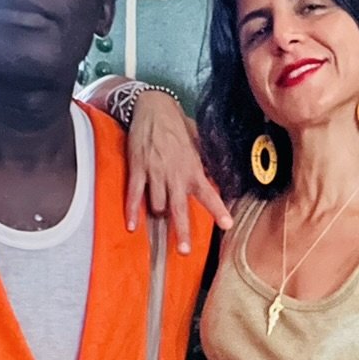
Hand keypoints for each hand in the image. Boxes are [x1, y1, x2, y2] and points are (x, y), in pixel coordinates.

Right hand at [124, 89, 231, 253]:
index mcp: (193, 169)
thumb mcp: (198, 143)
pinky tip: (130, 226)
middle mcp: (175, 174)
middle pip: (179, 209)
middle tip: (184, 251)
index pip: (209, 193)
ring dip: (157, 213)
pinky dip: (131, 211)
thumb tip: (217, 178)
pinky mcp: (137, 170)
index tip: (227, 225)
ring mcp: (155, 173)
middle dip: (182, 230)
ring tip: (157, 215)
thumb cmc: (178, 126)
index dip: (218, 210)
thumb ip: (206, 163)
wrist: (153, 108)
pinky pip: (134, 195)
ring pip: (156, 205)